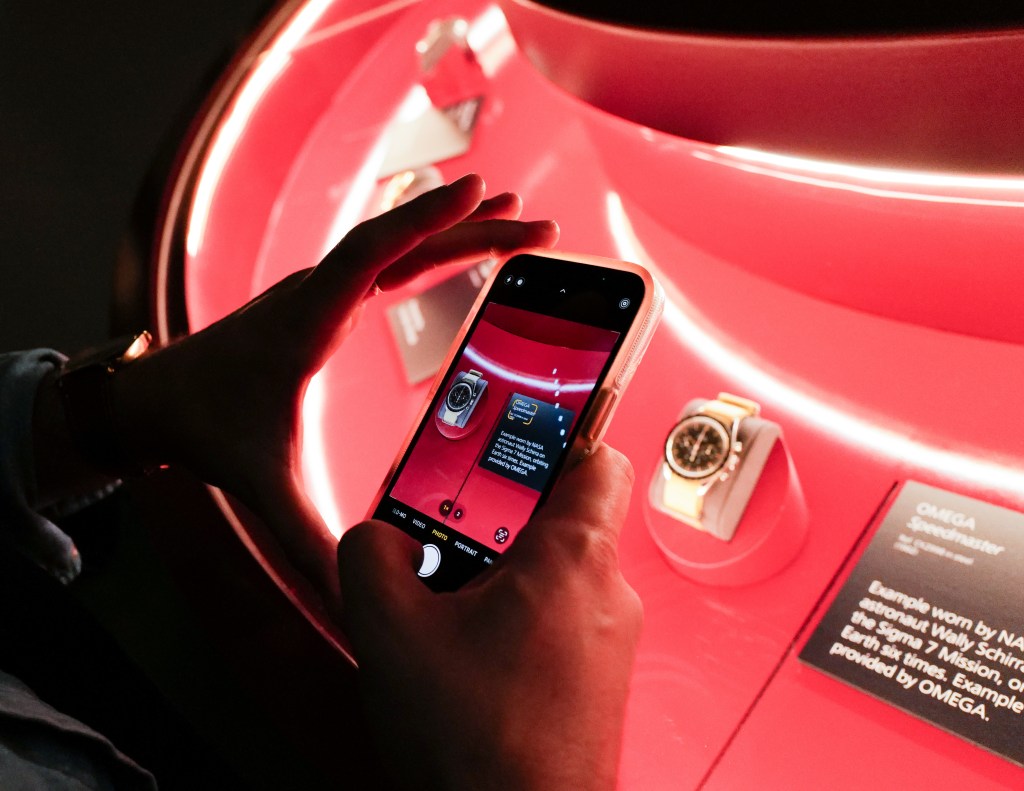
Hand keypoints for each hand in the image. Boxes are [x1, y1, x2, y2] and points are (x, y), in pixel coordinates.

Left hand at [112, 175, 557, 606]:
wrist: (156, 400)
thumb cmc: (206, 432)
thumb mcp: (263, 489)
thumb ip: (308, 543)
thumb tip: (355, 597)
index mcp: (307, 324)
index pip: (372, 256)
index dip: (426, 223)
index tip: (478, 196)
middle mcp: (317, 293)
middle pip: (403, 242)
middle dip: (474, 229)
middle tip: (539, 224)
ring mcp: (323, 290)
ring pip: (399, 244)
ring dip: (459, 230)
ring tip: (518, 218)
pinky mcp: (327, 297)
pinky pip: (390, 259)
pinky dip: (434, 245)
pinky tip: (463, 243)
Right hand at [338, 445, 642, 790]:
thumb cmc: (479, 745)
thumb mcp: (391, 634)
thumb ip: (371, 557)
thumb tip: (378, 536)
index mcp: (574, 559)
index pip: (596, 458)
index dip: (559, 432)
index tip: (519, 426)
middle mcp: (606, 593)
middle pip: (562, 514)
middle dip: (500, 514)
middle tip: (448, 523)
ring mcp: (608, 639)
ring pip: (555, 571)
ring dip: (501, 570)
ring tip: (446, 596)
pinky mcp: (596, 679)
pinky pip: (558, 617)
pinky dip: (515, 614)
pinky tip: (466, 648)